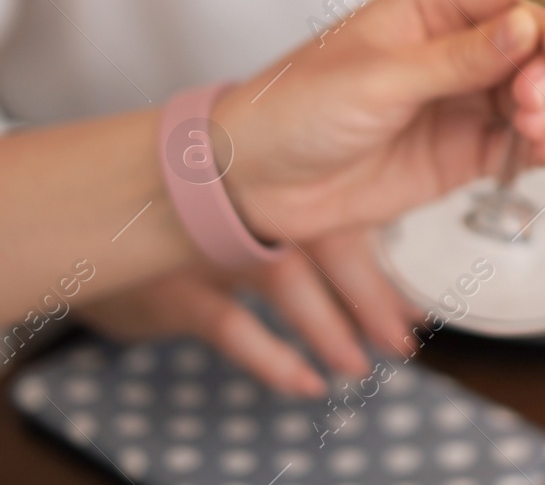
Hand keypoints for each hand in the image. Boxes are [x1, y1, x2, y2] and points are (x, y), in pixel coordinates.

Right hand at [76, 228, 417, 396]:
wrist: (95, 230)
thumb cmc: (190, 225)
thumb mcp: (249, 216)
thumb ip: (312, 229)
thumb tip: (390, 270)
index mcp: (276, 188)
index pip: (348, 219)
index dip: (387, 265)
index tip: (421, 307)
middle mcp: (248, 207)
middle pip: (326, 247)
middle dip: (371, 299)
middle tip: (405, 340)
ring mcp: (209, 244)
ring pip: (284, 280)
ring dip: (328, 329)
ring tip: (359, 368)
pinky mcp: (174, 287)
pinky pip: (231, 326)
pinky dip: (273, 357)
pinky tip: (306, 383)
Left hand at [216, 0, 544, 243]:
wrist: (252, 184)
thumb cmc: (294, 108)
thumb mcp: (379, 77)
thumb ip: (459, 57)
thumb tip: (527, 26)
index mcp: (434, 11)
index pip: (516, 0)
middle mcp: (460, 51)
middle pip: (541, 48)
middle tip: (536, 99)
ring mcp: (465, 103)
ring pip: (542, 95)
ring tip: (535, 130)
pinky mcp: (465, 152)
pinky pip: (523, 143)